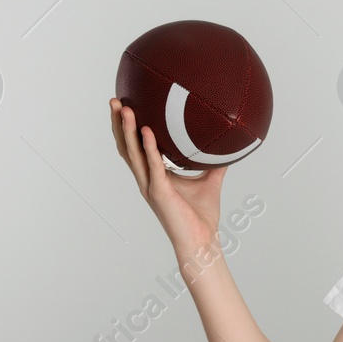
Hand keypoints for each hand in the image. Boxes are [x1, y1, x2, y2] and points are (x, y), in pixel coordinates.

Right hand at [111, 98, 226, 255]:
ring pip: (133, 154)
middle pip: (126, 147)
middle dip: (118, 124)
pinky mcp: (160, 192)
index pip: (135, 148)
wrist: (202, 241)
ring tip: (124, 109)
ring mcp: (151, 186)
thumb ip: (214, 163)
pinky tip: (148, 130)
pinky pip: (153, 165)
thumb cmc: (202, 216)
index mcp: (154, 176)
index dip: (128, 128)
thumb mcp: (210, 181)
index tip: (125, 105)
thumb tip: (228, 145)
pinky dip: (149, 147)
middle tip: (114, 100)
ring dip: (127, 130)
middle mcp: (147, 179)